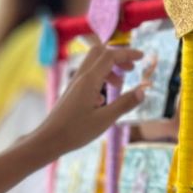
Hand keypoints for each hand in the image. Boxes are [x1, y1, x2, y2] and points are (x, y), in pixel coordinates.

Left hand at [28, 45, 144, 160]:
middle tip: (131, 68)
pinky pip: (88, 77)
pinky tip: (103, 100)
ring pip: (93, 65)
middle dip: (117, 57)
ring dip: (110, 70)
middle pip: (100, 53)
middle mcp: (81, 77)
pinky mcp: (72, 92)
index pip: (110, 56)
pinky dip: (100, 80)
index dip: (128, 53)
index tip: (142, 57)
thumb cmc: (75, 131)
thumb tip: (143, 91)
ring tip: (120, 85)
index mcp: (89, 80)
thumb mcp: (105, 120)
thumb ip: (125, 104)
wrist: (48, 139)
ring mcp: (74, 84)